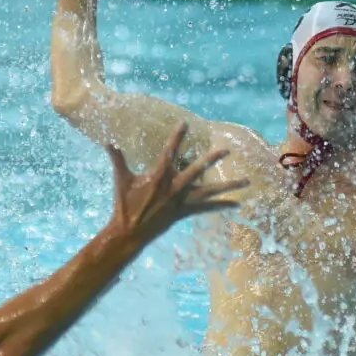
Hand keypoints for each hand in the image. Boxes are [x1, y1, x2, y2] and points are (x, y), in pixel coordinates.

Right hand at [103, 123, 246, 241]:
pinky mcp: (185, 212)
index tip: (185, 123)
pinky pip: (207, 208)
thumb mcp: (121, 179)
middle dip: (211, 159)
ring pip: (209, 191)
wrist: (129, 232)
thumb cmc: (124, 204)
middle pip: (196, 170)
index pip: (169, 152)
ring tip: (247, 181)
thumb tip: (108, 141)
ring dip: (229, 186)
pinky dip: (222, 205)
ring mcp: (181, 201)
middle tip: (227, 150)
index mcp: (158, 177)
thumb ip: (117, 159)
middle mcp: (174, 188)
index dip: (177, 137)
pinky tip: (238, 204)